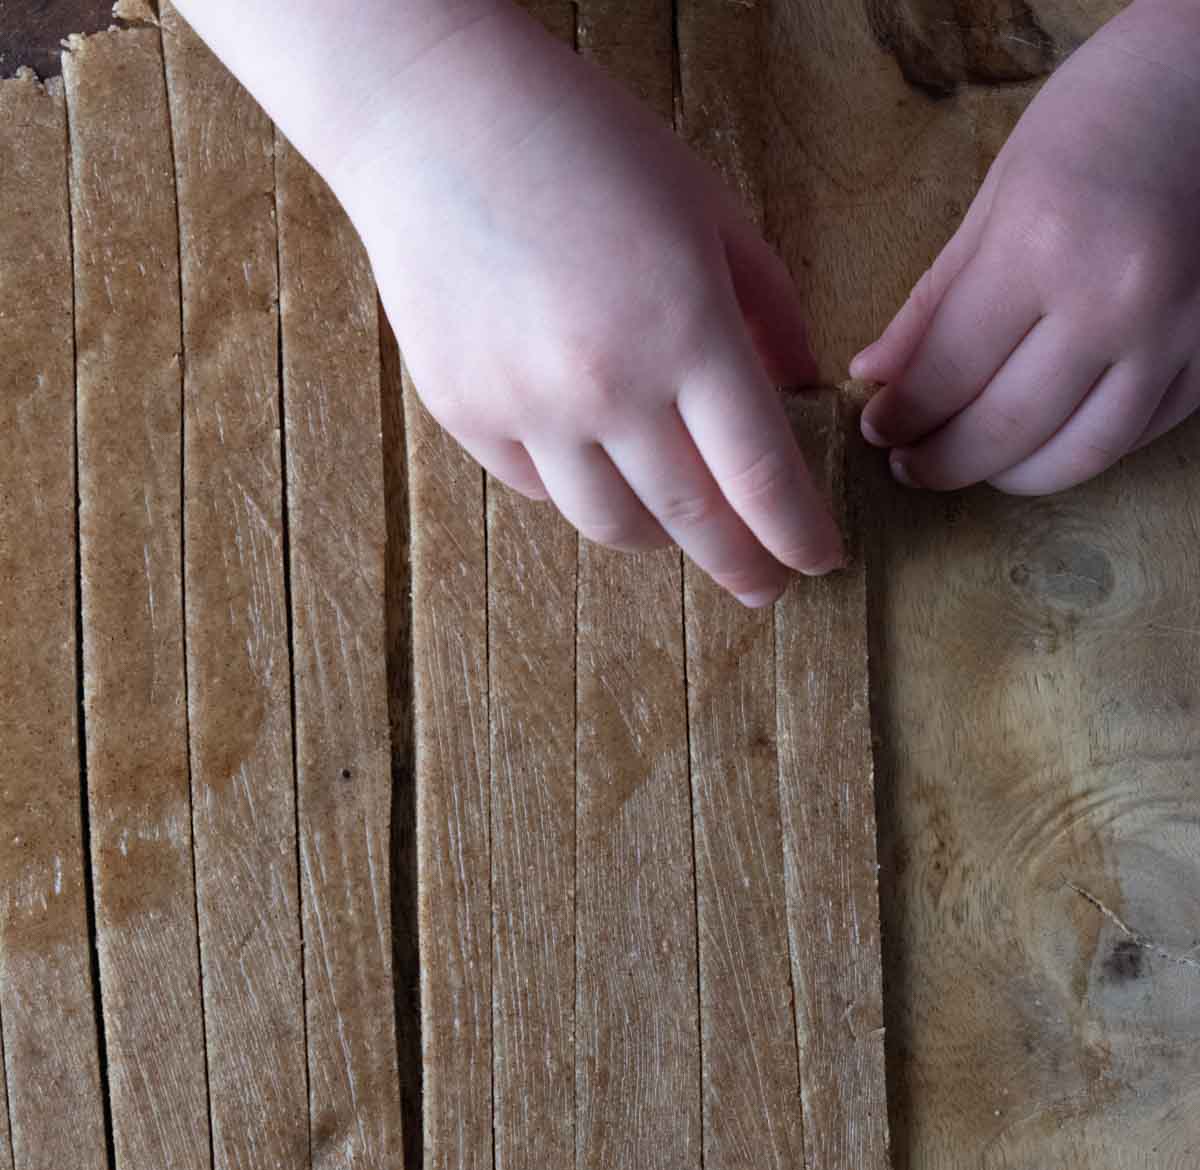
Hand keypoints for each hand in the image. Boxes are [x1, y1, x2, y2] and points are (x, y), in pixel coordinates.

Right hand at [333, 0, 841, 605]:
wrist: (433, 118)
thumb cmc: (586, 145)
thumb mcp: (706, 210)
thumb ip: (768, 308)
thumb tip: (799, 391)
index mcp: (685, 328)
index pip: (761, 475)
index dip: (799, 533)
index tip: (820, 560)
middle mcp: (607, 386)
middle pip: (693, 521)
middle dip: (743, 566)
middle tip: (766, 586)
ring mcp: (528, 408)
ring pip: (611, 525)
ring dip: (662, 540)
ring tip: (683, 528)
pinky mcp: (466, 414)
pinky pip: (540, 489)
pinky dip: (582, 489)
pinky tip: (600, 466)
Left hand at [850, 0, 1199, 494]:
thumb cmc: (1102, 115)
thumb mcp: (1001, 191)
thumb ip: (936, 296)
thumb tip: (874, 375)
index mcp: (1043, 245)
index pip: (948, 373)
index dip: (901, 417)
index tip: (876, 429)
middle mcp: (1114, 299)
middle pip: (1006, 428)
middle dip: (942, 461)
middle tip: (908, 464)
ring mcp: (1174, 332)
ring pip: (1078, 454)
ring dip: (1011, 475)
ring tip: (973, 463)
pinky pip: (1137, 435)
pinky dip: (1081, 450)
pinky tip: (1045, 439)